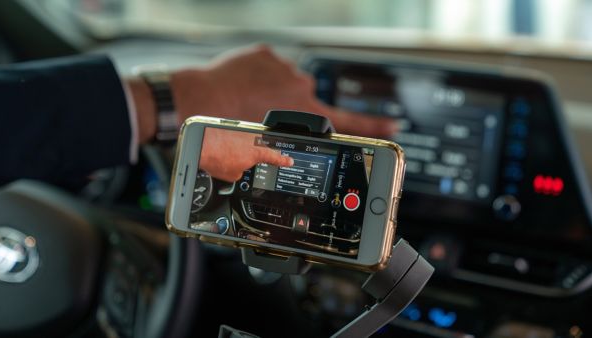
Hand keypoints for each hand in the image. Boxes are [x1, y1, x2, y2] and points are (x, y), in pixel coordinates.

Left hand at [171, 45, 395, 136]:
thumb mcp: (260, 150)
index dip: (374, 126)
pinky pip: (270, 67)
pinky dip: (260, 77)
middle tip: (264, 119)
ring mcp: (284, 68)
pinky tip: (242, 87)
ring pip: (287, 84)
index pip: (349, 122)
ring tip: (248, 103)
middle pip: (308, 103)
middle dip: (291, 112)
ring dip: (273, 93)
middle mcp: (300, 87)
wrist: (196, 98)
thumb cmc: (225, 128)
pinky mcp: (266, 54)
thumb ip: (284, 150)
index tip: (394, 125)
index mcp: (305, 113)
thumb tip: (285, 161)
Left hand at [199, 128, 292, 181]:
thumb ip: (242, 172)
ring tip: (227, 158)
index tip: (290, 161)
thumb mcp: (233, 176)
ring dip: (239, 151)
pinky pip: (235, 139)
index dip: (283, 161)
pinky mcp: (231, 128)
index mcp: (258, 152)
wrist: (200, 145)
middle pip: (261, 148)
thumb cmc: (216, 159)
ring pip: (246, 144)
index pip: (275, 157)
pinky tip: (221, 150)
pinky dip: (229, 146)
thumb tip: (239, 168)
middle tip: (247, 163)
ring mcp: (242, 131)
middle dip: (255, 157)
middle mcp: (253, 139)